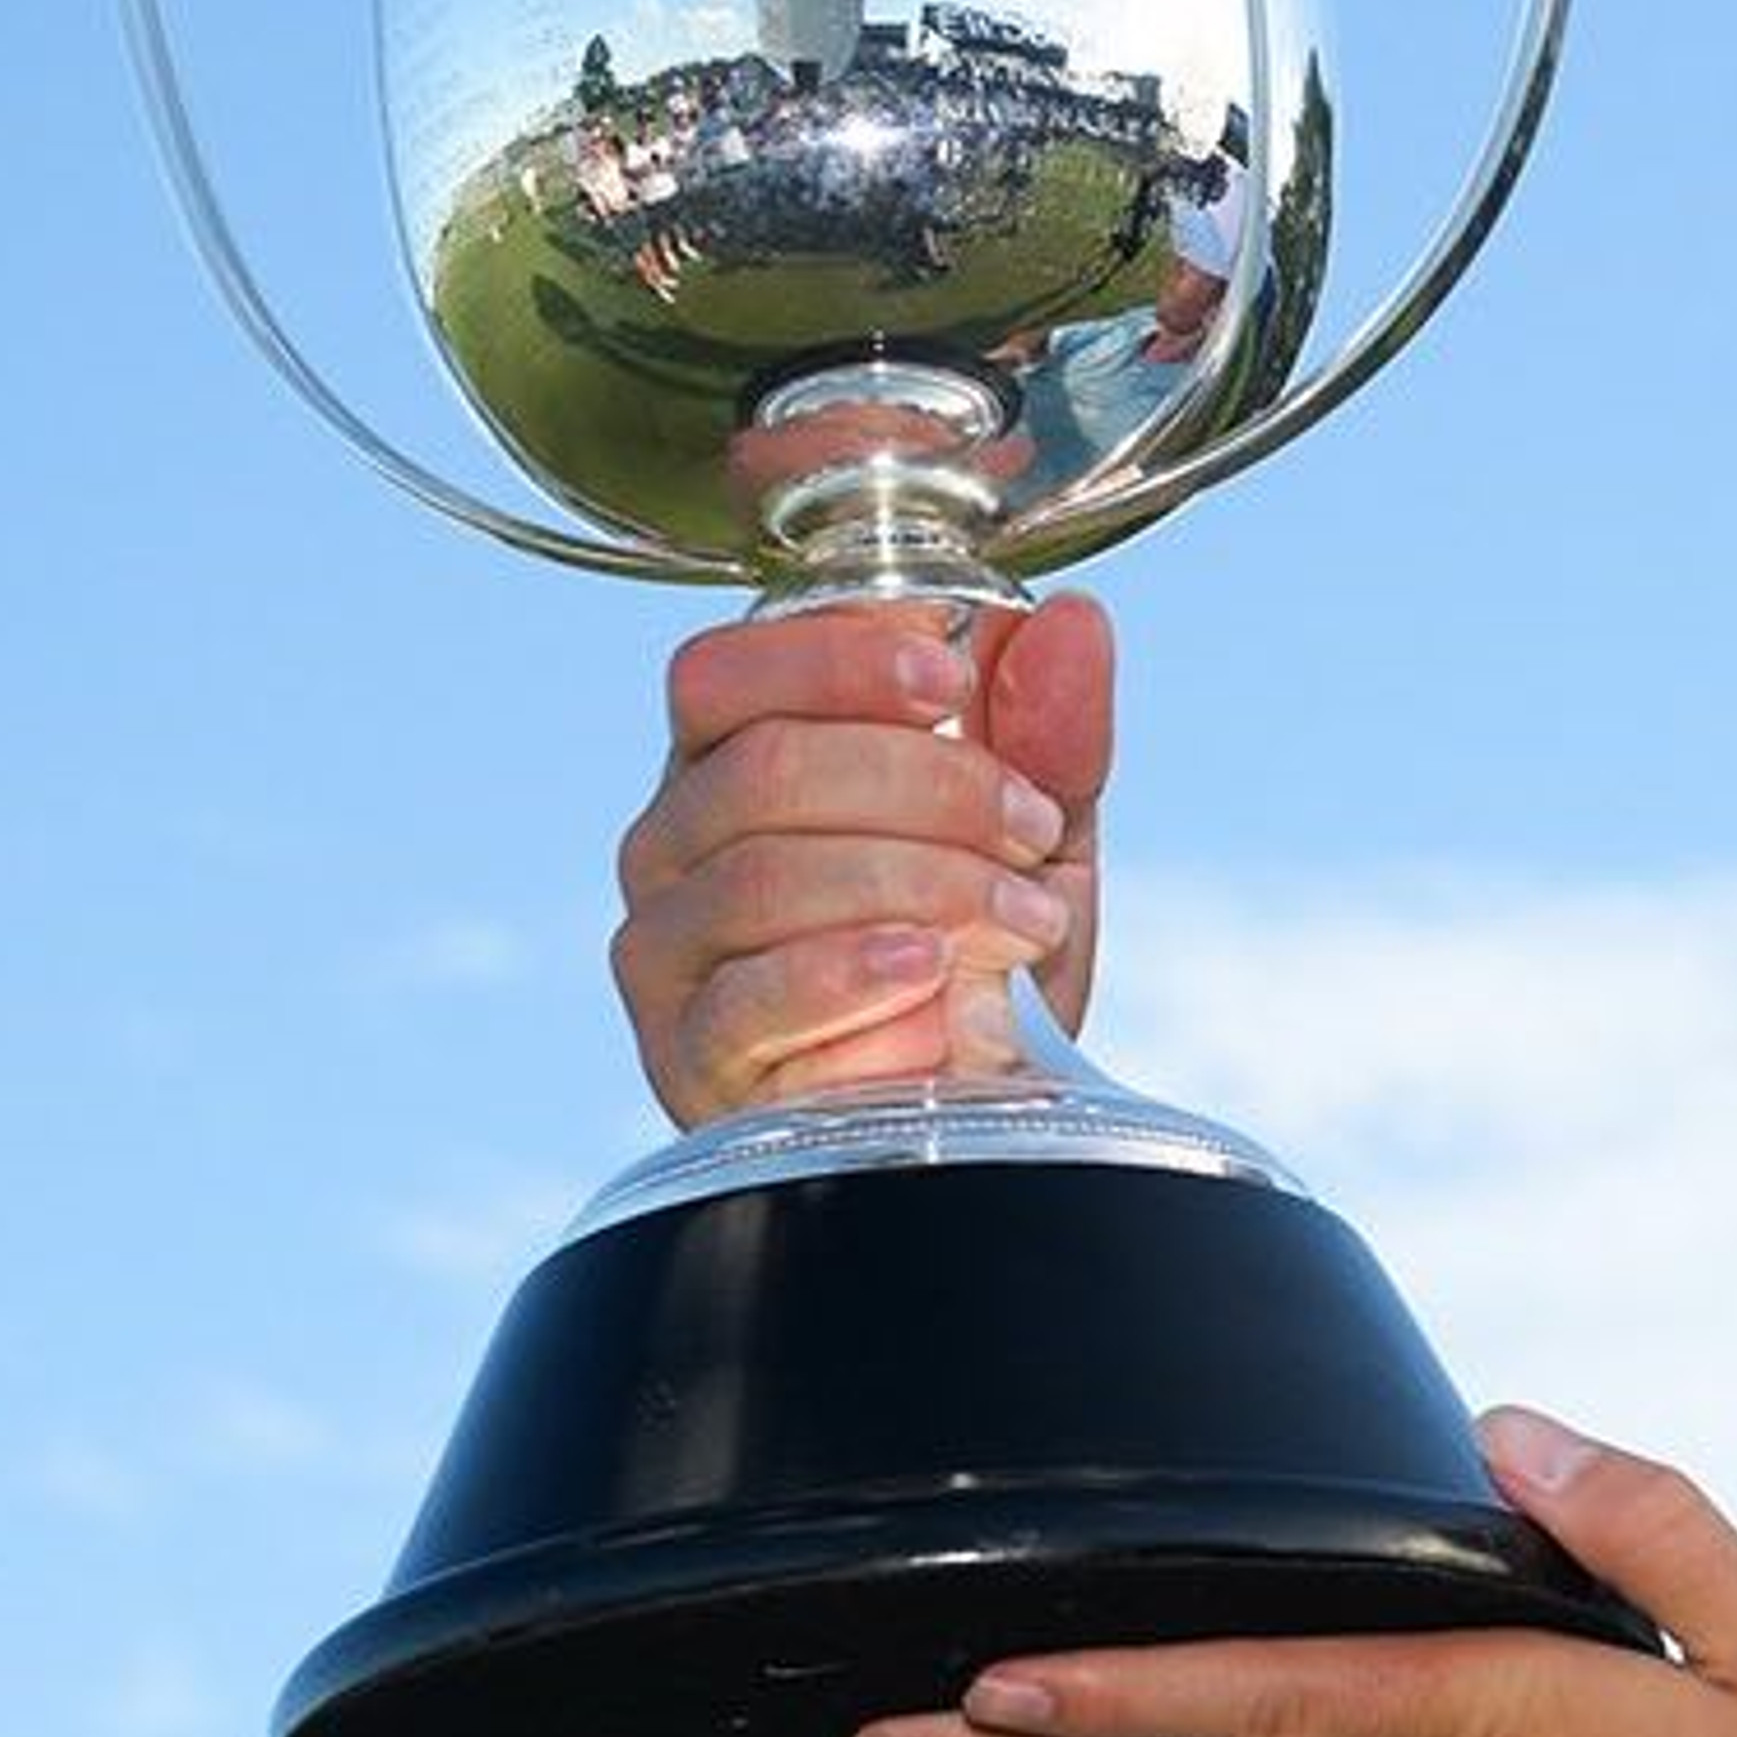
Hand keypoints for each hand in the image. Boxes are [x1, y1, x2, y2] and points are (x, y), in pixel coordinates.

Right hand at [612, 592, 1115, 1119]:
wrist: (978, 1116)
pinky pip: (752, 997)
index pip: (724, 670)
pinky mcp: (689, 1053)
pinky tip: (934, 979)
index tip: (949, 675)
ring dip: (922, 886)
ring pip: (764, 877)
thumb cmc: (984, 961)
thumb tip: (1068, 621)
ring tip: (1023, 919)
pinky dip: (857, 980)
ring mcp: (668, 950)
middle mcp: (674, 844)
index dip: (833, 658)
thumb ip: (1050, 733)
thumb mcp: (1036, 840)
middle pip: (764, 767)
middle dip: (928, 787)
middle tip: (1031, 827)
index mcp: (733, 762)